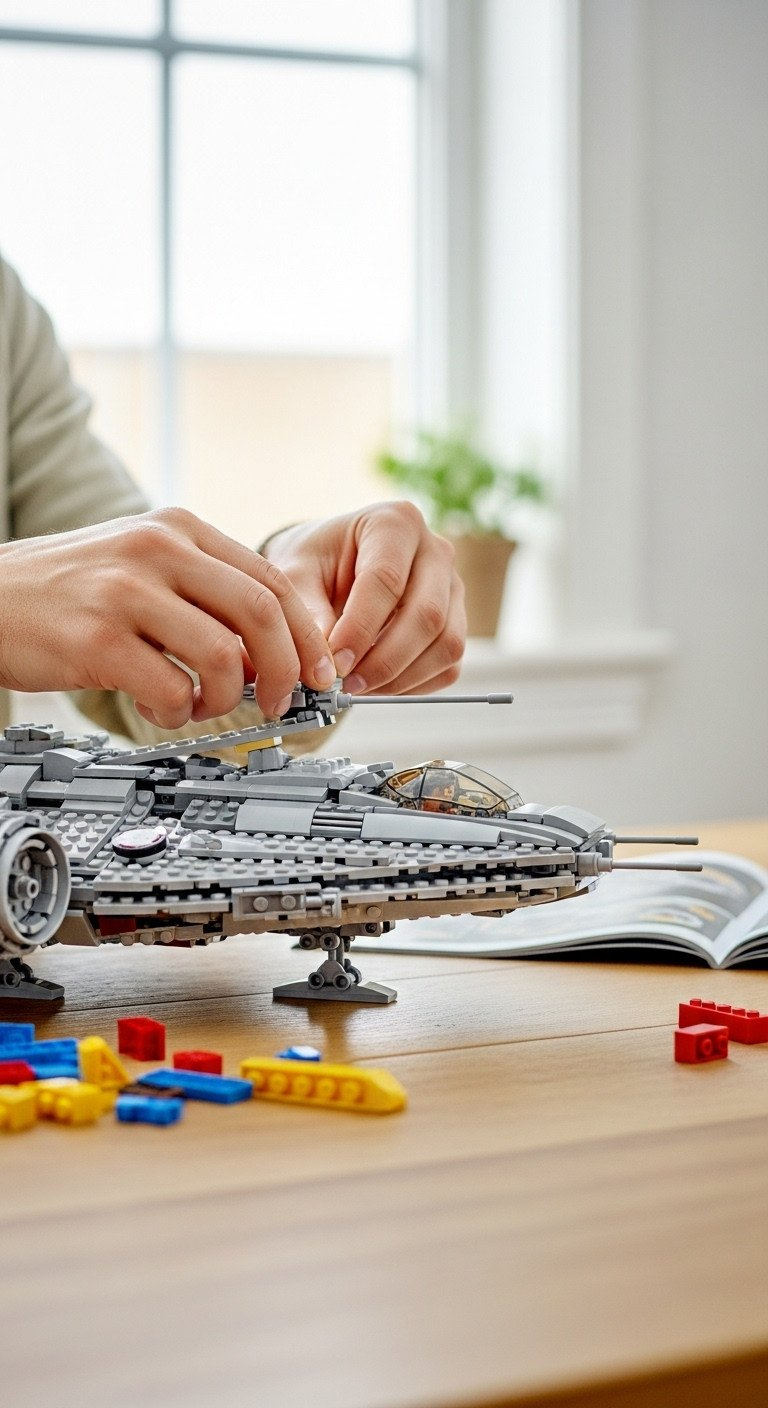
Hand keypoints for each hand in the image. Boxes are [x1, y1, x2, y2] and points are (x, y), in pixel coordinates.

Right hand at [0, 507, 335, 727]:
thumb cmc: (65, 590)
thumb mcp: (139, 563)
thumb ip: (202, 592)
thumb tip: (271, 650)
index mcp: (177, 529)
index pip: (271, 580)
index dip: (306, 635)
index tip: (319, 672)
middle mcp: (157, 551)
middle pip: (262, 614)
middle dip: (287, 671)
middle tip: (282, 703)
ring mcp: (126, 592)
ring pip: (224, 656)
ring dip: (228, 698)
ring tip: (204, 705)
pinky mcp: (98, 639)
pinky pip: (172, 690)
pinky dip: (178, 712)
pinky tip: (159, 706)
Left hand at [262, 502, 465, 693]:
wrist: (331, 565)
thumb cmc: (315, 562)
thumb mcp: (296, 575)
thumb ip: (307, 613)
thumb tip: (325, 664)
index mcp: (395, 523)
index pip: (386, 580)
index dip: (360, 628)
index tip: (335, 663)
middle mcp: (435, 551)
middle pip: (427, 615)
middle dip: (385, 660)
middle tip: (347, 685)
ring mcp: (452, 587)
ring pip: (446, 644)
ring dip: (401, 678)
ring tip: (359, 687)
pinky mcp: (456, 621)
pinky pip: (449, 664)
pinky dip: (415, 685)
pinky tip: (378, 685)